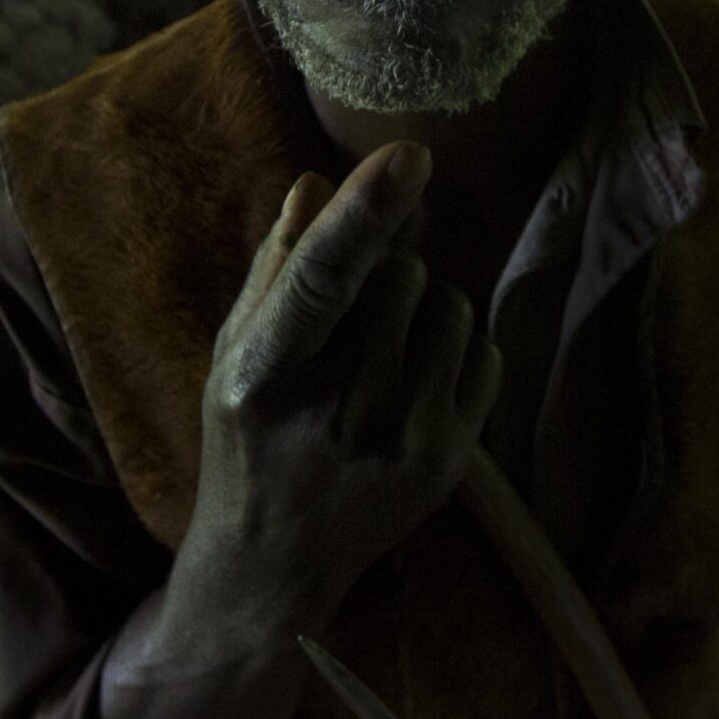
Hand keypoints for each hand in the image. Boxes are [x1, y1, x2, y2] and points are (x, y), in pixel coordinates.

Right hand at [190, 141, 503, 600]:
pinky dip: (455, 351)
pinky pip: (484, 354)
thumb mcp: (234, 355)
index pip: (321, 279)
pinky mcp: (447, 462)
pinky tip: (412, 384)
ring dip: (422, 310)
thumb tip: (315, 185)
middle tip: (350, 320)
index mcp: (263, 376)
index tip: (409, 156)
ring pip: (449, 307)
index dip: (365, 214)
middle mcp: (333, 411)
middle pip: (398, 277)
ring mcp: (397, 441)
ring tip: (380, 355)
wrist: (275, 562)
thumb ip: (276, 269)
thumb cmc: (248, 439)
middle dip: (383, 273)